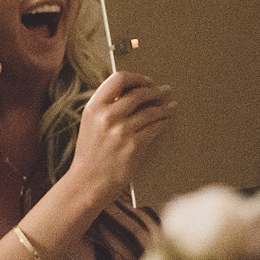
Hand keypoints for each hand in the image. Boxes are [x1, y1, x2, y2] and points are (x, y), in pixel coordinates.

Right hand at [70, 71, 175, 197]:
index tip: (146, 81)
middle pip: (138, 93)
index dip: (136, 78)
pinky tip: (167, 120)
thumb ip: (106, 107)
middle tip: (164, 92)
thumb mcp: (90, 124)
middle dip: (155, 91)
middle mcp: (107, 116)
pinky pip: (155, 127)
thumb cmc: (90, 154)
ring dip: (164, 107)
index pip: (118, 79)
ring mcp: (121, 131)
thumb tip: (131, 92)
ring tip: (170, 106)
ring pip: (150, 110)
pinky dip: (164, 122)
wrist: (89, 181)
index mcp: (93, 108)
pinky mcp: (135, 145)